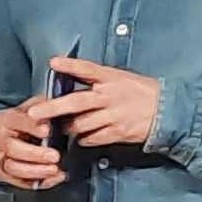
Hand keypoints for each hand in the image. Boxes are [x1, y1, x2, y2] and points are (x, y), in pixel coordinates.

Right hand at [0, 101, 66, 191]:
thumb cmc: (11, 126)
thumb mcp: (21, 111)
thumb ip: (37, 105)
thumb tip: (52, 101)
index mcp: (5, 121)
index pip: (16, 121)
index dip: (31, 126)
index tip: (47, 129)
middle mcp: (0, 141)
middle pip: (13, 149)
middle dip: (36, 154)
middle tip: (55, 156)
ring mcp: (0, 159)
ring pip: (15, 168)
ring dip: (36, 171)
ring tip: (55, 170)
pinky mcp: (4, 175)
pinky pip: (20, 182)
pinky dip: (39, 183)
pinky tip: (54, 179)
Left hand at [41, 55, 163, 151]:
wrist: (168, 111)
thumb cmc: (141, 92)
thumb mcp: (121, 78)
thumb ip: (97, 79)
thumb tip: (71, 80)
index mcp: (111, 78)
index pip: (87, 69)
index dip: (70, 65)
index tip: (53, 62)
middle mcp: (110, 96)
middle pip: (75, 102)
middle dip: (52, 109)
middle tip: (33, 114)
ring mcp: (114, 115)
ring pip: (81, 124)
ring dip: (68, 127)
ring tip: (62, 127)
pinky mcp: (118, 132)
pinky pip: (93, 138)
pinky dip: (84, 138)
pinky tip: (82, 137)